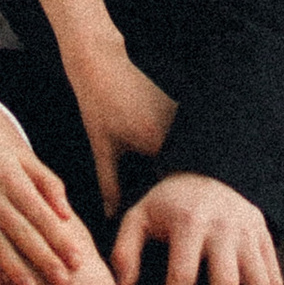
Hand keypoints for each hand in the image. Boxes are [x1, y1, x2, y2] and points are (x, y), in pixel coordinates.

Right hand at [0, 88, 88, 284]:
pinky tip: (2, 278)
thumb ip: (46, 181)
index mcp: (15, 180)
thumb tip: (67, 213)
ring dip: (19, 267)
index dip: (60, 239)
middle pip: (26, 232)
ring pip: (2, 243)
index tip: (77, 260)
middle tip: (65, 281)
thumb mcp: (18, 156)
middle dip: (46, 258)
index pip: (43, 215)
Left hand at [65, 45, 178, 218]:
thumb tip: (112, 217)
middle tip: (169, 208)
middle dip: (175, 189)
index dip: (168, 203)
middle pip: (184, 170)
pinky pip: (183, 139)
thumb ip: (109, 186)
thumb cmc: (98, 106)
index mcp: (158, 141)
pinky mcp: (179, 109)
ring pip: (185, 154)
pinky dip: (177, 152)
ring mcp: (181, 117)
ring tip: (169, 187)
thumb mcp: (102, 149)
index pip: (173, 184)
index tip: (164, 219)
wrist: (102, 65)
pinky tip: (164, 160)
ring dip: (179, 170)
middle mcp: (176, 129)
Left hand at [110, 172, 281, 284]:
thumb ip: (125, 250)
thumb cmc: (169, 204)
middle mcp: (224, 227)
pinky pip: (275, 276)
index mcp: (190, 221)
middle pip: (226, 282)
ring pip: (259, 282)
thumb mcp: (139, 216)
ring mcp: (249, 233)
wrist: (208, 171)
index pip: (183, 272)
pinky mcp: (265, 238)